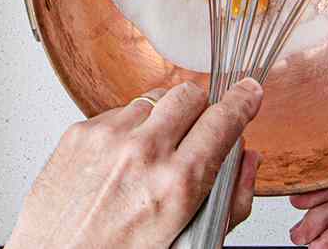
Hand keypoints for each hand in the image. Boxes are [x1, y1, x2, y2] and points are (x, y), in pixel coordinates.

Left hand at [5, 79, 262, 248]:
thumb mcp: (190, 243)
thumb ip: (230, 202)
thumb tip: (247, 162)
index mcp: (177, 184)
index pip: (225, 118)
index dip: (243, 101)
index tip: (248, 94)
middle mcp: (143, 153)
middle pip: (190, 94)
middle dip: (200, 109)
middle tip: (195, 130)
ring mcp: (107, 139)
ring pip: (154, 99)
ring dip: (160, 119)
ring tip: (150, 152)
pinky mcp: (79, 133)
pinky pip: (118, 112)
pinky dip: (127, 128)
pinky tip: (121, 159)